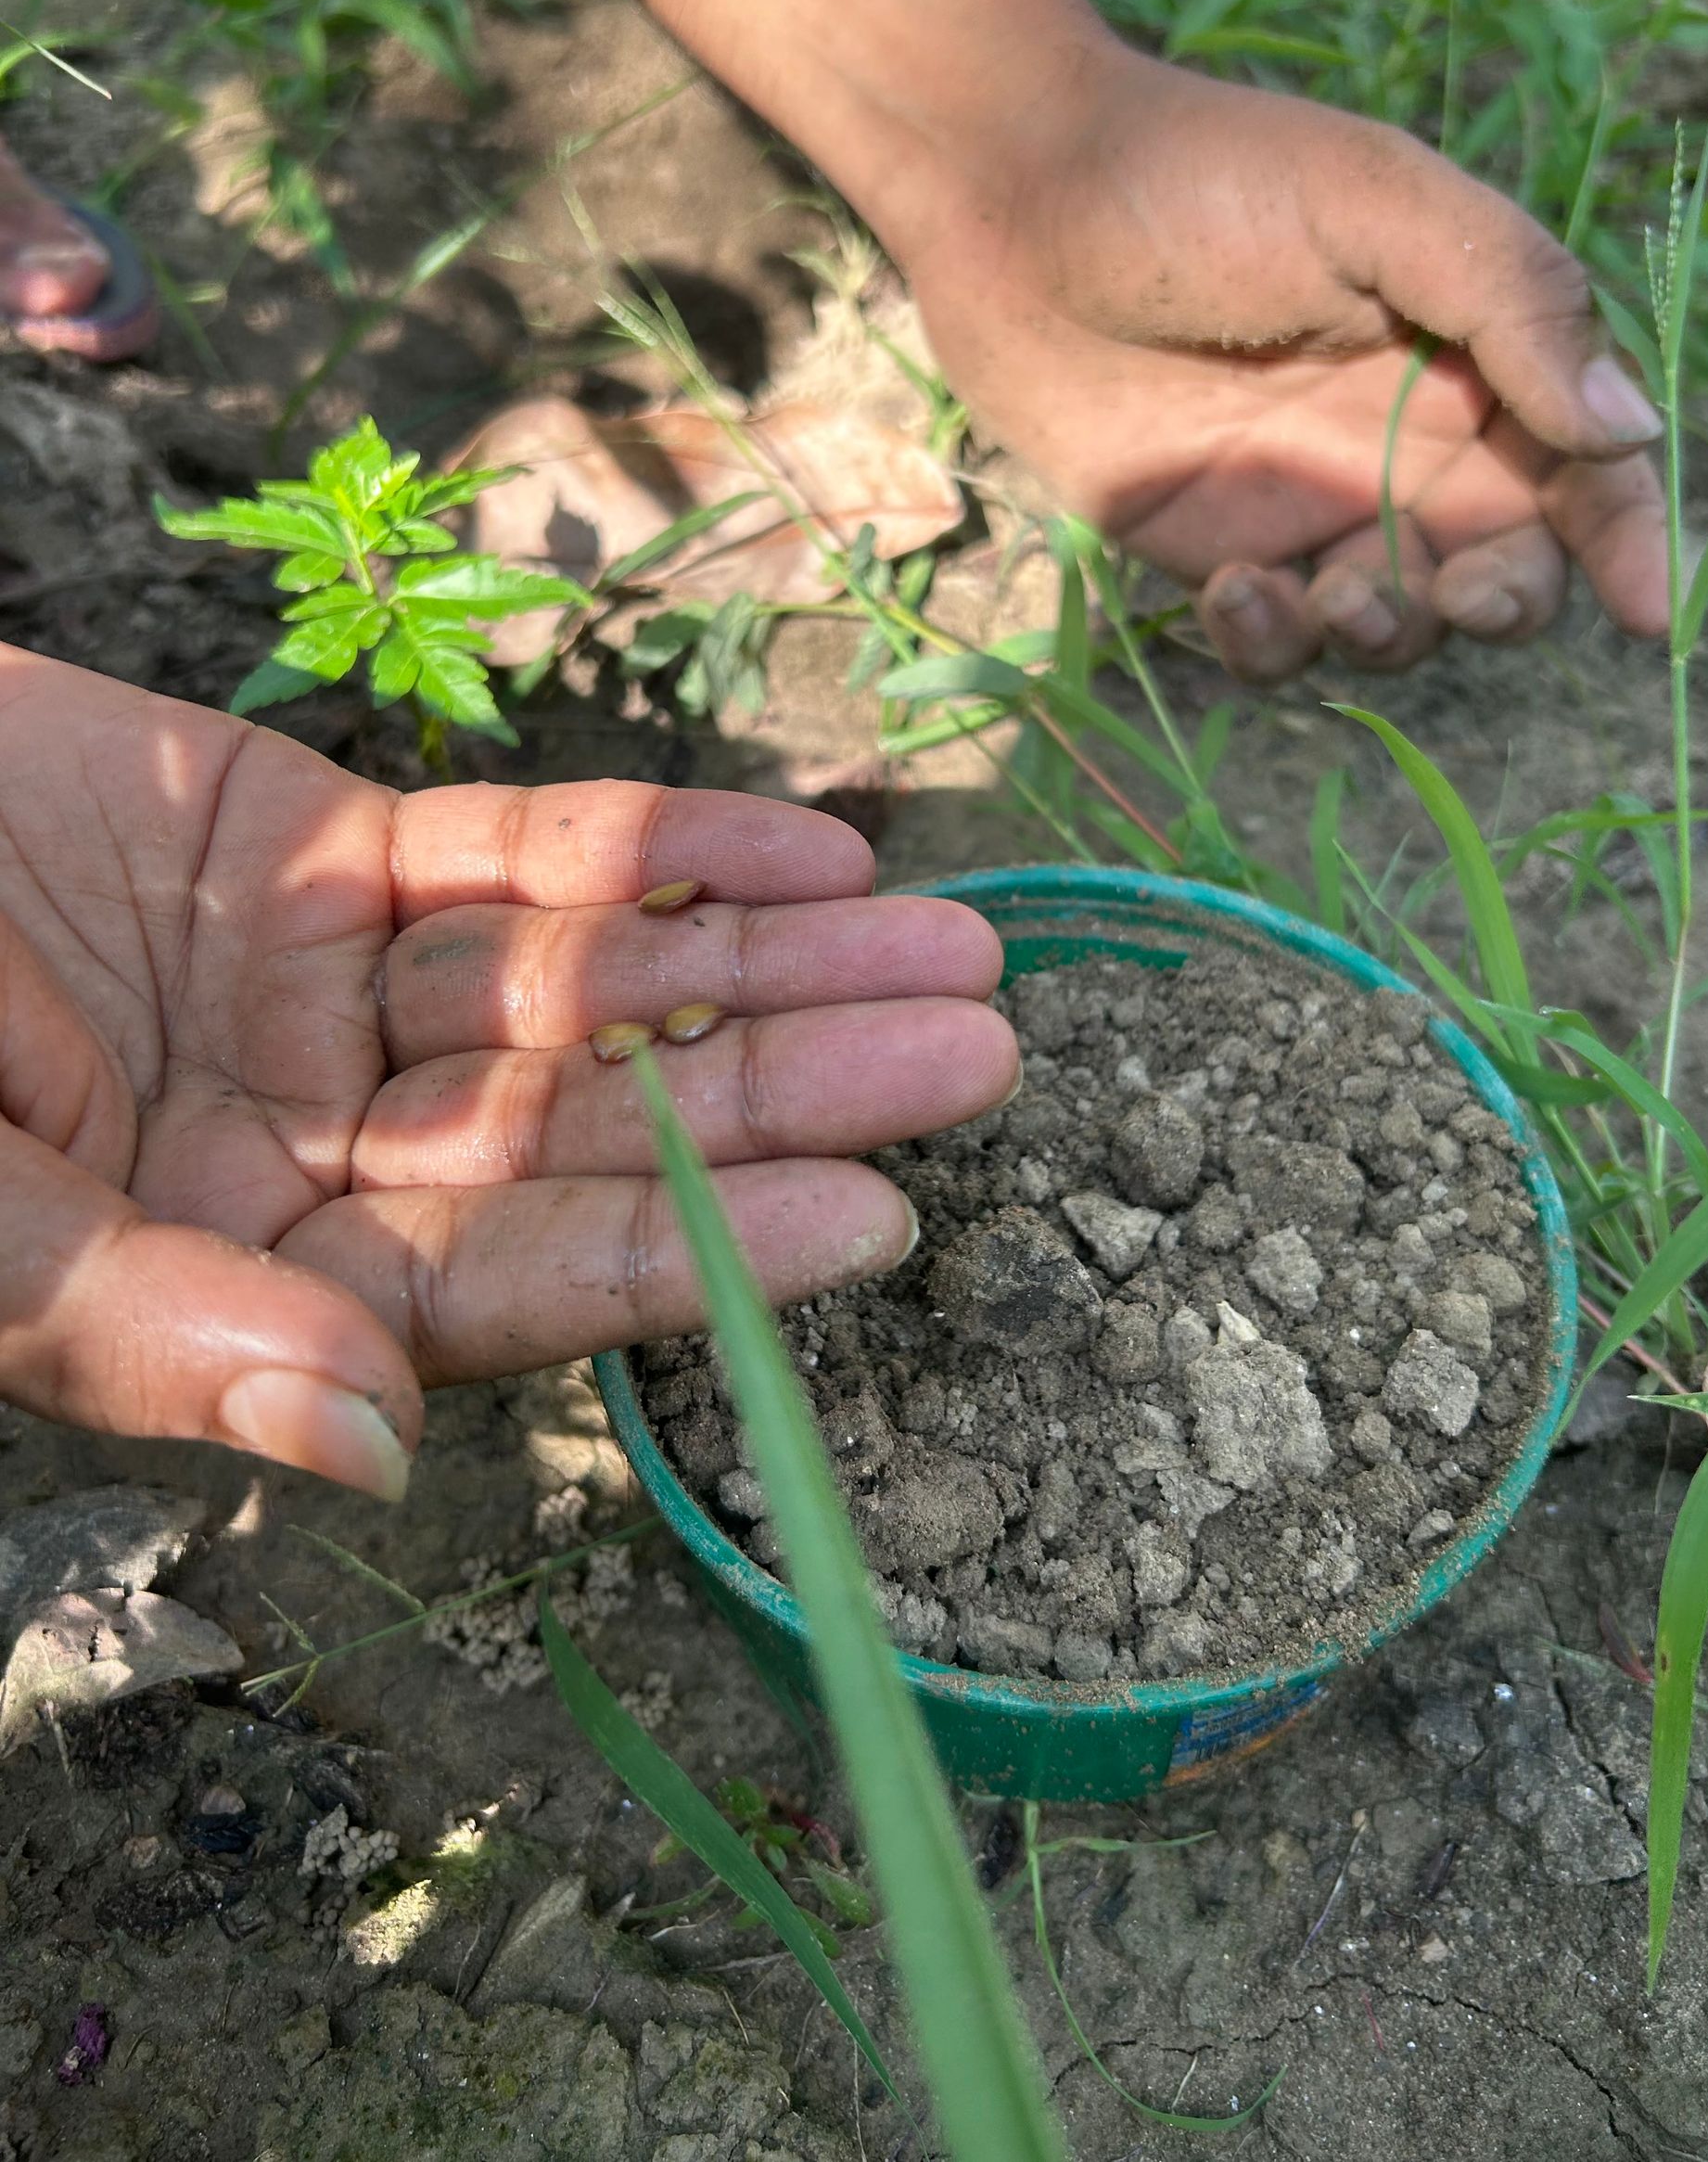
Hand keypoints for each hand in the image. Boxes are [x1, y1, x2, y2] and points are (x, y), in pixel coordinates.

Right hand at [0, 649, 1014, 1496]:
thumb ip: (142, 1329)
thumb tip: (360, 1445)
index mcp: (231, 1278)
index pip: (504, 1279)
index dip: (688, 1252)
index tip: (877, 1219)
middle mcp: (303, 1149)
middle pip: (590, 1126)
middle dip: (782, 1084)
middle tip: (983, 1051)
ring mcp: (314, 995)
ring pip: (579, 982)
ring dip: (761, 959)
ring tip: (945, 941)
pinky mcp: (302, 850)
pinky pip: (505, 851)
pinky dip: (649, 845)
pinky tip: (800, 845)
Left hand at [904, 58, 1668, 680]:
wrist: (1019, 202)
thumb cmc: (1206, 179)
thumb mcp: (1380, 205)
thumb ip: (1511, 306)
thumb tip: (1630, 431)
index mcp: (1474, 357)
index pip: (1583, 467)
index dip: (1629, 542)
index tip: (1647, 611)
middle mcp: (1406, 446)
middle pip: (1507, 569)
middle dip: (1503, 603)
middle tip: (1462, 596)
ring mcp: (1310, 508)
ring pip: (1399, 626)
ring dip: (1387, 633)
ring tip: (1329, 591)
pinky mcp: (1216, 556)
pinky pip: (1279, 646)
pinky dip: (1273, 643)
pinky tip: (1228, 588)